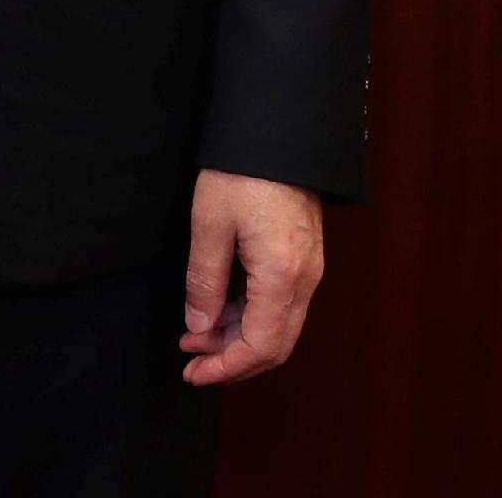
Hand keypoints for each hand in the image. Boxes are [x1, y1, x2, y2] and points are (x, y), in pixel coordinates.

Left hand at [179, 169, 322, 385]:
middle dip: (232, 360)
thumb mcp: (209, 223)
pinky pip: (282, 305)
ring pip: (279, 327)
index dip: (226, 368)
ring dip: (239, 339)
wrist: (279, 129)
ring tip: (196, 336)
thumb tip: (199, 328)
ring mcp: (310, 269)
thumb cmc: (242, 169)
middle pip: (275, 345)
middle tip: (191, 363)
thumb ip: (204, 282)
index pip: (260, 346)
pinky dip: (252, 317)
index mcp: (282, 275)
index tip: (192, 373)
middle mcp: (305, 280)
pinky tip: (220, 311)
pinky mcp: (306, 257)